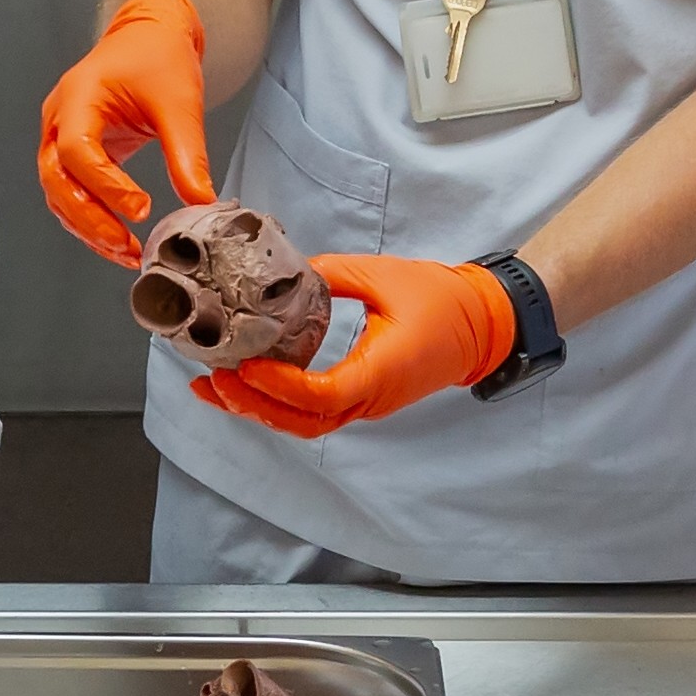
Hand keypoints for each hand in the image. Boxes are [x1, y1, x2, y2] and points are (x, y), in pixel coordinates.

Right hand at [34, 0, 214, 266]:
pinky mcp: (72, 153)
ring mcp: (60, 137)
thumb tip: (199, 201)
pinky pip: (70, 194)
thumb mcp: (179, 102)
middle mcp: (58, 118)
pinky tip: (118, 240)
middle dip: (90, 219)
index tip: (141, 208)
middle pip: (56, 180)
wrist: (149, 36)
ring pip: (58, 194)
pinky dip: (90, 221)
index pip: (78, 151)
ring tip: (127, 252)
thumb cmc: (157, 56)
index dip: (106, 186)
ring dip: (87, 228)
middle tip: (126, 244)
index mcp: (78, 96)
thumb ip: (187, 154)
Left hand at [196, 253, 520, 440]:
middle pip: (304, 422)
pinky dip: (277, 403)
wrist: (483, 323)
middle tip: (212, 380)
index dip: (279, 387)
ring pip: (305, 423)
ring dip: (259, 408)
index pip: (322, 396)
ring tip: (214, 387)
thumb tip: (282, 271)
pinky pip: (315, 412)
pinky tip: (247, 384)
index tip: (245, 366)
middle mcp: (372, 398)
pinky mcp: (362, 398)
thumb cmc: (441, 299)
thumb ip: (332, 274)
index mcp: (382, 371)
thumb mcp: (384, 275)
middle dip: (254, 405)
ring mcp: (367, 403)